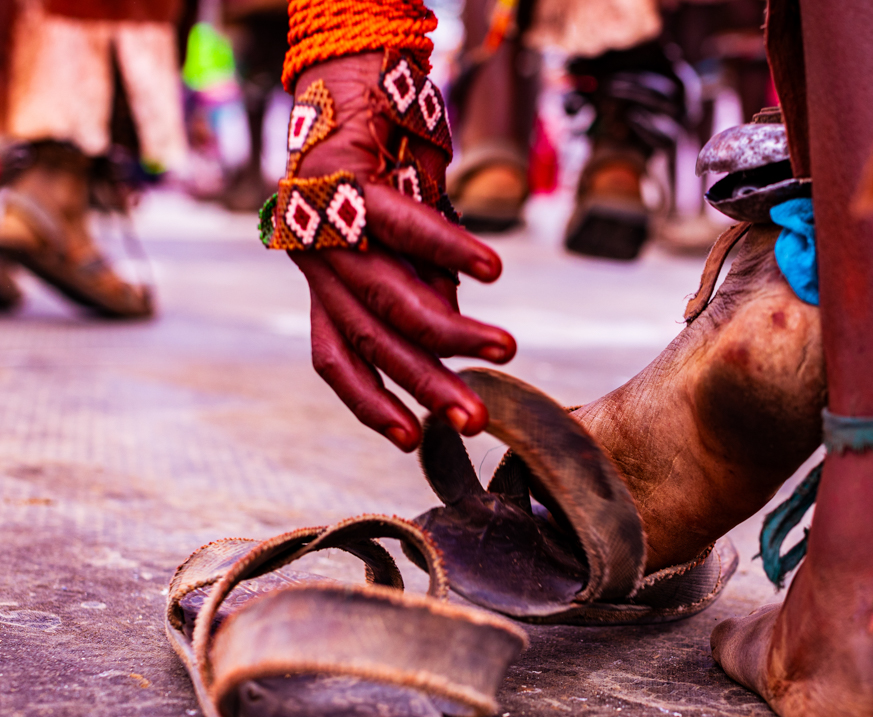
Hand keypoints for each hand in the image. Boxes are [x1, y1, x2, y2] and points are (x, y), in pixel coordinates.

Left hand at [288, 52, 515, 450]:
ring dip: (450, 329)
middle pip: (369, 337)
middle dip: (425, 384)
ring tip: (506, 349)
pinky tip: (492, 273)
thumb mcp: (402, 236)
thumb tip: (451, 337)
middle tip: (474, 420)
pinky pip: (402, 224)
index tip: (410, 440)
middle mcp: (315, 260)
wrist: (350, 68)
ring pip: (388, 294)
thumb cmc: (383, 158)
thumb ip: (421, 284)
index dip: (369, 402)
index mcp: (323, 281)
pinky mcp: (346, 177)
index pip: (337, 356)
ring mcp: (325, 221)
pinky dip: (449, 248)